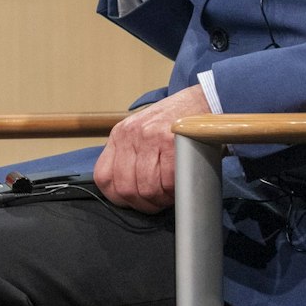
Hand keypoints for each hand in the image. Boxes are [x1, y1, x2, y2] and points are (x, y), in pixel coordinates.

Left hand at [93, 84, 211, 212]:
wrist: (201, 101)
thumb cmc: (173, 123)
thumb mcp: (142, 133)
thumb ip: (132, 157)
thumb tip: (130, 194)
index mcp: (119, 135)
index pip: (103, 178)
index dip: (119, 198)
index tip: (134, 201)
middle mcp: (130, 135)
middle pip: (126, 188)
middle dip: (144, 204)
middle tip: (158, 203)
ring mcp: (149, 138)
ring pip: (147, 188)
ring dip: (161, 200)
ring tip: (170, 195)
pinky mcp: (170, 142)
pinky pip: (169, 181)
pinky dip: (175, 192)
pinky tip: (180, 187)